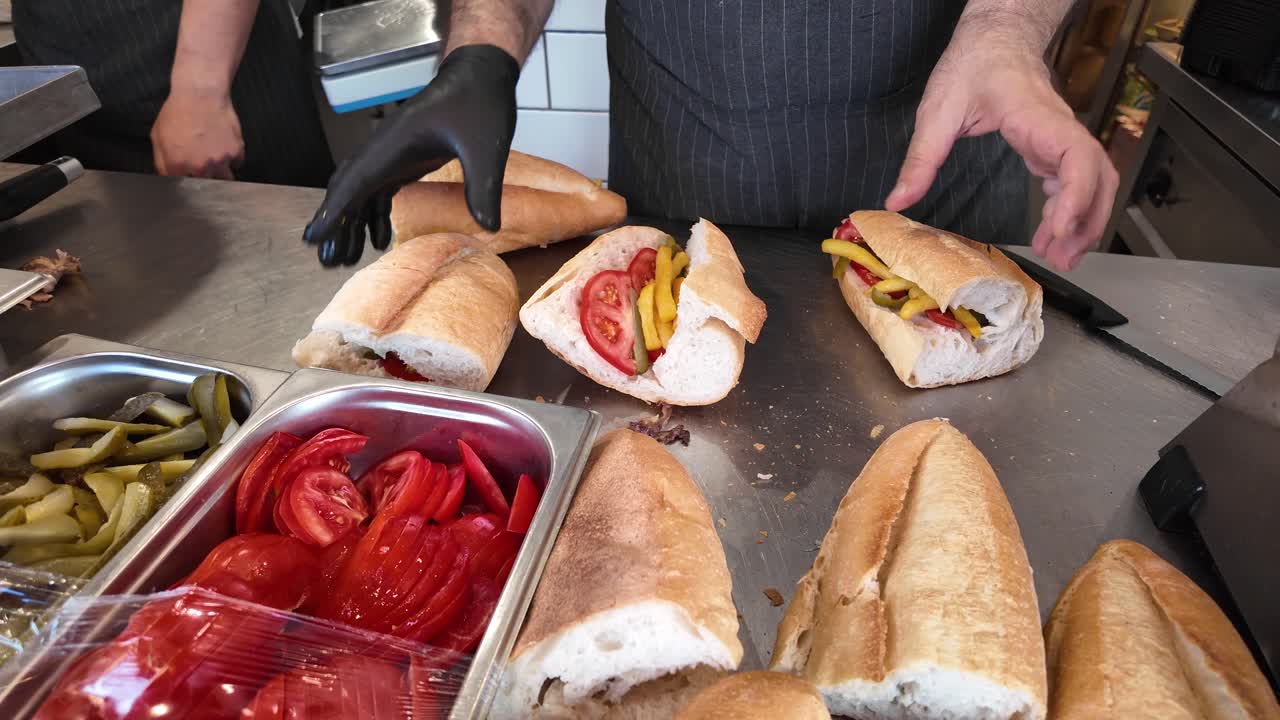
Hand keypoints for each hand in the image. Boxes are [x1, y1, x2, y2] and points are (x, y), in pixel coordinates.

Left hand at [151, 89, 243, 179]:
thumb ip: (162, 162)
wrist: (200, 94)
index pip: (184, 188)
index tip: (191, 179)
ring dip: (222, 173)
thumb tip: (167, 177)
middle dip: (206, 180)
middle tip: (204, 169)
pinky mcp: (236, 151)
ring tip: (217, 160)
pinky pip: (237, 163)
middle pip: (207, 187)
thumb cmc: (177, 112)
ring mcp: (220, 160)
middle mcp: (200, 167)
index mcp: (178, 165)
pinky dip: (233, 158)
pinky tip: (226, 146)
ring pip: (226, 179)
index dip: (188, 183)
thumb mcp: (158, 136)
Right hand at [304, 44, 519, 266]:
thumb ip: (483, 186)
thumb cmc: (478, 101)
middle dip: (335, 225)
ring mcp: (392, 154)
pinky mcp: (404, 158)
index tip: (314, 237)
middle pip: (348, 190)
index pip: (353, 182)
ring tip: (344, 259)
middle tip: (326, 260)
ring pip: (360, 192)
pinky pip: (379, 189)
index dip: (333, 212)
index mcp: (393, 144)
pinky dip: (372, 215)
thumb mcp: (486, 145)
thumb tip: (488, 226)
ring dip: (351, 224)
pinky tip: (377, 240)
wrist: (480, 75)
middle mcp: (384, 150)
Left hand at [886, 43, 1116, 271]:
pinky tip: (1052, 233)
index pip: (1077, 157)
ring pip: (1095, 179)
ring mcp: (1060, 136)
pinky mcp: (1052, 144)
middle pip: (1097, 176)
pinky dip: (1071, 208)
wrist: (994, 37)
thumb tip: (899, 200)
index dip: (1075, 196)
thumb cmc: (972, 64)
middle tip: (1061, 259)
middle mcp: (1058, 128)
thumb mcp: (938, 109)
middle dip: (1086, 220)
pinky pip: (1076, 178)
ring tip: (1061, 256)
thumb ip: (921, 157)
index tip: (1058, 229)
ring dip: (1084, 218)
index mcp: (1036, 117)